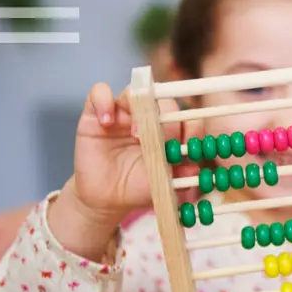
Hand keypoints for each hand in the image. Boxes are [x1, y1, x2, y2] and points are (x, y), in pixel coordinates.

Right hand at [47, 83, 201, 259]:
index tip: (189, 146)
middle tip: (164, 141)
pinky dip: (104, 101)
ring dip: (139, 110)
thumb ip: (180, 177)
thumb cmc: (138, 188)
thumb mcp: (162, 185)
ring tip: (136, 135)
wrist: (106, 199)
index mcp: (171, 132)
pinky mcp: (96, 113)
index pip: (188, 119)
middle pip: (163, 102)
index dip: (192, 128)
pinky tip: (106, 122)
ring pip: (134, 93)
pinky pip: (99, 92)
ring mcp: (123, 113)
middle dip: (168, 119)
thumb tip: (196, 170)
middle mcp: (149, 118)